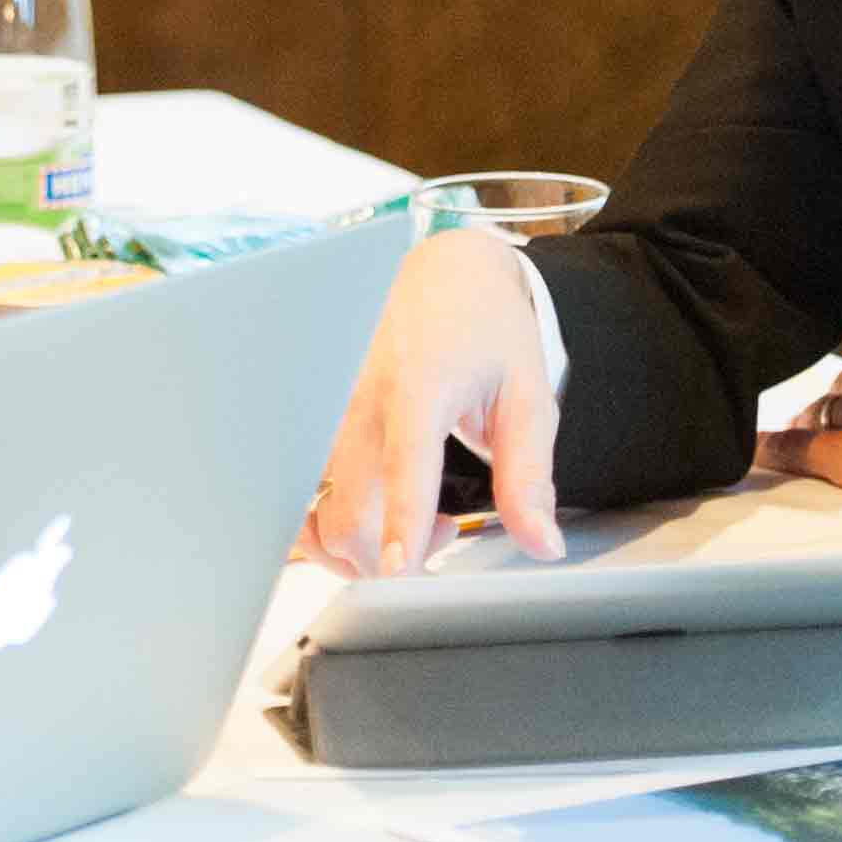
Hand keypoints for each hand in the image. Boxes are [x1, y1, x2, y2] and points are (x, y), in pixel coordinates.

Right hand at [295, 228, 568, 577]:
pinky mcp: (311, 420)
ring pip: (318, 509)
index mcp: (421, 385)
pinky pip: (299, 494)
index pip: (406, 464)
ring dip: (362, 541)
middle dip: (390, 555)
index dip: (401, 521)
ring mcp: (326, 409)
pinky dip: (328, 523)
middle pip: (350, 508)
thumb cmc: (486, 331)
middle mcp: (360, 397)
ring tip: (407, 514)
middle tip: (443, 531)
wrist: (441, 272)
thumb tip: (542, 545)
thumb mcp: (527, 397)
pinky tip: (368, 508)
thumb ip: (528, 477)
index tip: (398, 569)